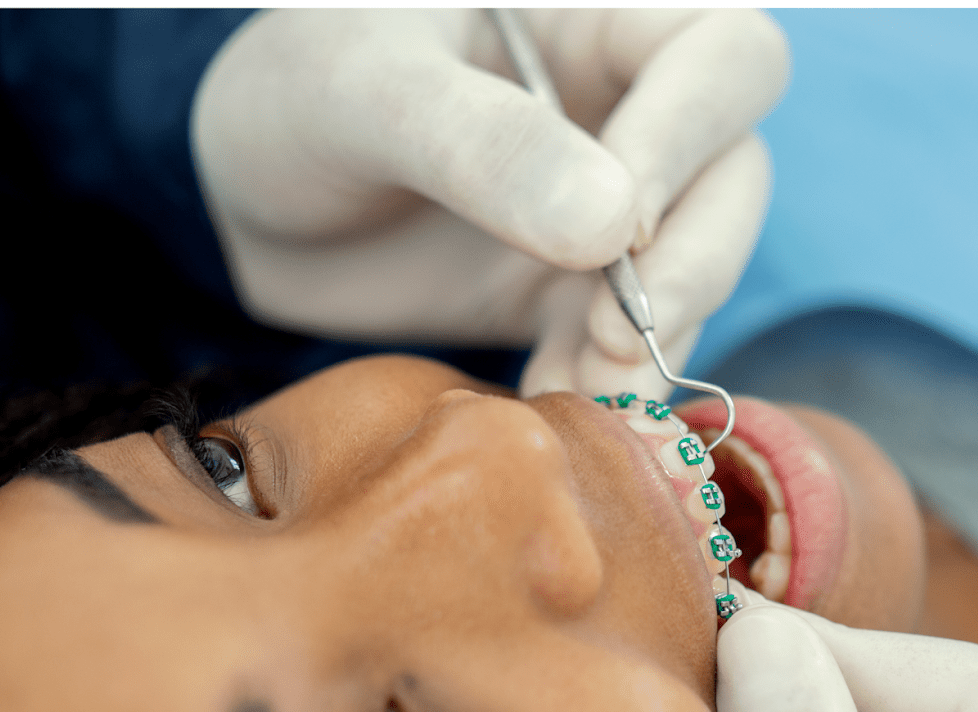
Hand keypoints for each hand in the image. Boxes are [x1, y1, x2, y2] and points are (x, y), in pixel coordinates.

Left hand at [191, 9, 787, 398]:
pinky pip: (629, 344)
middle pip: (735, 172)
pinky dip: (604, 386)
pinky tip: (549, 406)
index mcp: (591, 18)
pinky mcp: (571, 294)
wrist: (242, 201)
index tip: (620, 227)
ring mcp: (607, 209)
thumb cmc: (295, 98)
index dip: (692, 138)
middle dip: (694, 264)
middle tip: (614, 335)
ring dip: (654, 342)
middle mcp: (623, 110)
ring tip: (579, 391)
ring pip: (700, 267)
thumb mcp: (366, 94)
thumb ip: (484, 145)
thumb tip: (617, 228)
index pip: (721, 55)